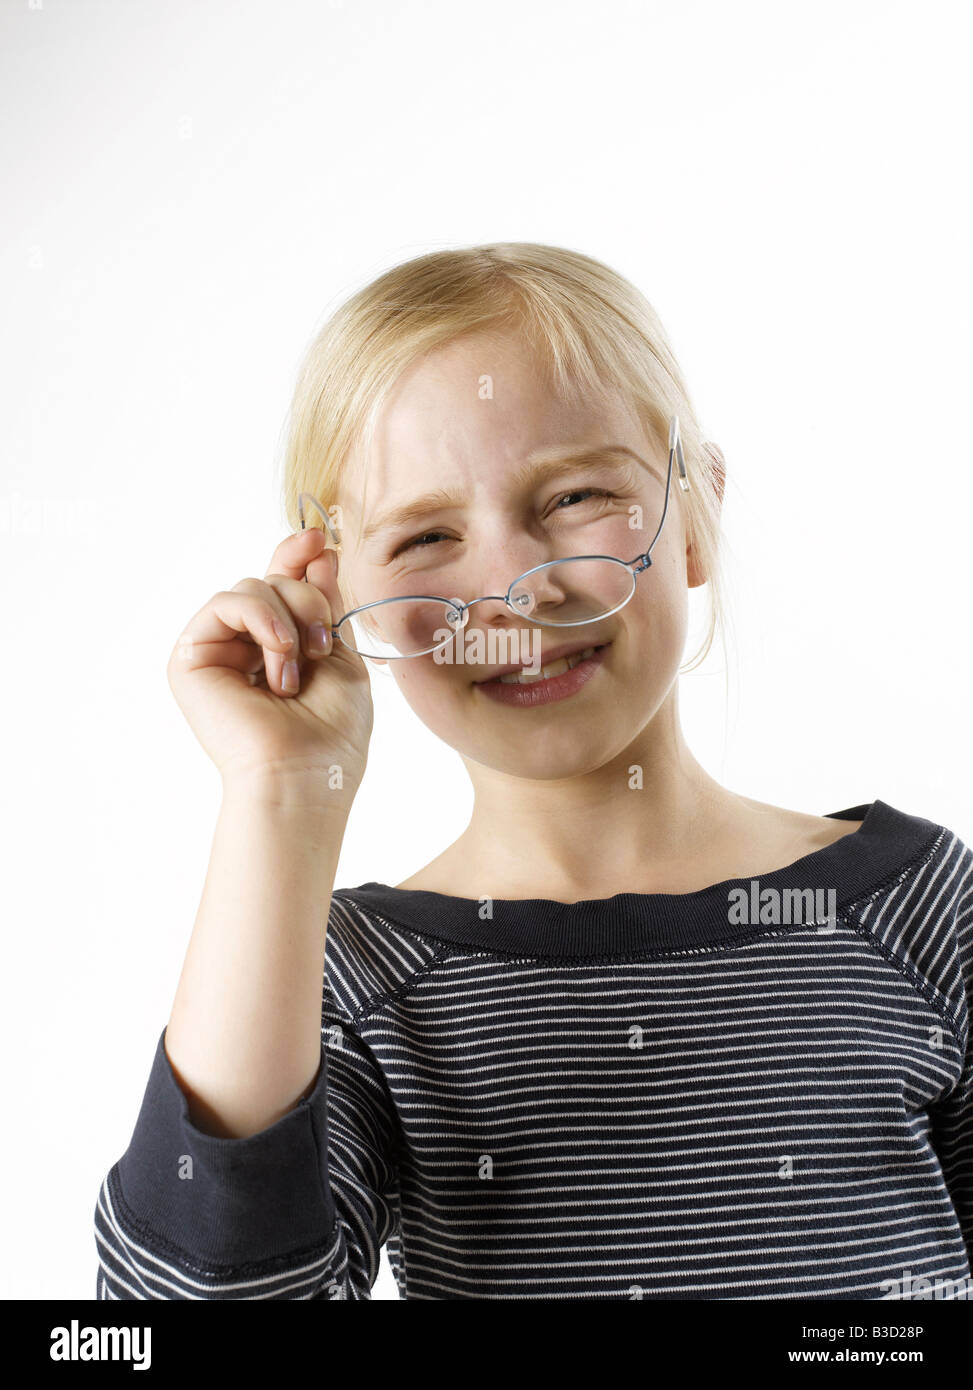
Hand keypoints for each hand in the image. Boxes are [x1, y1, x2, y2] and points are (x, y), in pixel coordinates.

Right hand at [166, 523, 372, 792]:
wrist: (305, 772)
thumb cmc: (331, 731)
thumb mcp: (341, 654)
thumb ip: (323, 601)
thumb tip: (316, 547)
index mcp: (278, 648)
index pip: (281, 586)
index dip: (297, 557)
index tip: (320, 538)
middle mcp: (244, 647)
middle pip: (272, 581)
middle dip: (308, 601)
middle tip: (323, 646)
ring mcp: (217, 650)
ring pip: (252, 587)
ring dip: (289, 617)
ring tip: (301, 665)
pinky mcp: (191, 656)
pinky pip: (225, 602)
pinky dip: (260, 619)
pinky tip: (278, 657)